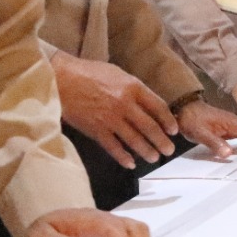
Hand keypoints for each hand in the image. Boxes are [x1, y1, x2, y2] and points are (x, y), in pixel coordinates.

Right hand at [52, 53, 177, 169]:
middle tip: (169, 151)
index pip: (158, 106)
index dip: (168, 120)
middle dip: (161, 141)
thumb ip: (133, 88)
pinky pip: (114, 148)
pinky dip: (123, 157)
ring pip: (134, 140)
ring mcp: (111, 119)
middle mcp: (125, 104)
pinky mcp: (96, 130)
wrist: (62, 79)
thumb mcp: (118, 74)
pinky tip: (130, 164)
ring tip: (154, 158)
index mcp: (133, 87)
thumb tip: (148, 103)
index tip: (174, 130)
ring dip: (147, 151)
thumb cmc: (89, 73)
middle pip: (149, 127)